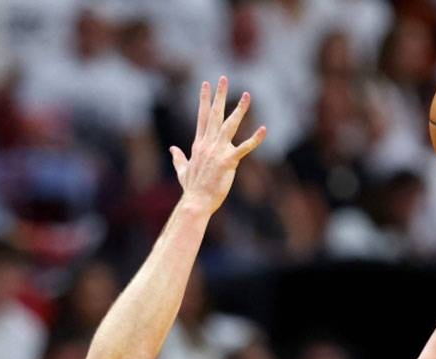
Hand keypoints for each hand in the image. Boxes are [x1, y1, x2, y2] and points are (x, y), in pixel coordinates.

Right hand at [171, 76, 266, 214]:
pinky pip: (244, 148)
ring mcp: (217, 152)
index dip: (204, 99)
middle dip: (219, 95)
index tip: (206, 84)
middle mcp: (207, 144)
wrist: (196, 202)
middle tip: (223, 78)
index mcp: (199, 144)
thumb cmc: (191, 189)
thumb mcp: (182, 170)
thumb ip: (178, 158)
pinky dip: (254, 139)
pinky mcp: (228, 162)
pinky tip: (263, 129)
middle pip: (214, 114)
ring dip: (239, 110)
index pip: (202, 117)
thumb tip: (172, 149)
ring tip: (246, 95)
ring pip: (229, 126)